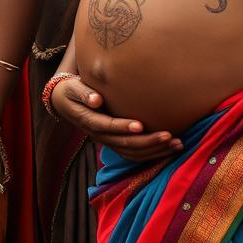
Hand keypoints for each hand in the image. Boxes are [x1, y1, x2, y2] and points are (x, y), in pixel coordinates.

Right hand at [52, 76, 181, 161]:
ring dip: (154, 151)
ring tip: (177, 144)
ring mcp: (107, 141)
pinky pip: (134, 155)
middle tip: (170, 136)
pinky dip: (152, 154)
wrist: (65, 102)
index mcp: (88, 121)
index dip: (122, 127)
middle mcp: (98, 135)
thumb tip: (96, 99)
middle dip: (148, 141)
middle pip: (124, 144)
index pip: (106, 126)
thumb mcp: (73, 88)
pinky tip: (169, 150)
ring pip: (132, 153)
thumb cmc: (71, 90)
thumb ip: (84, 93)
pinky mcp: (115, 142)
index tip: (140, 124)